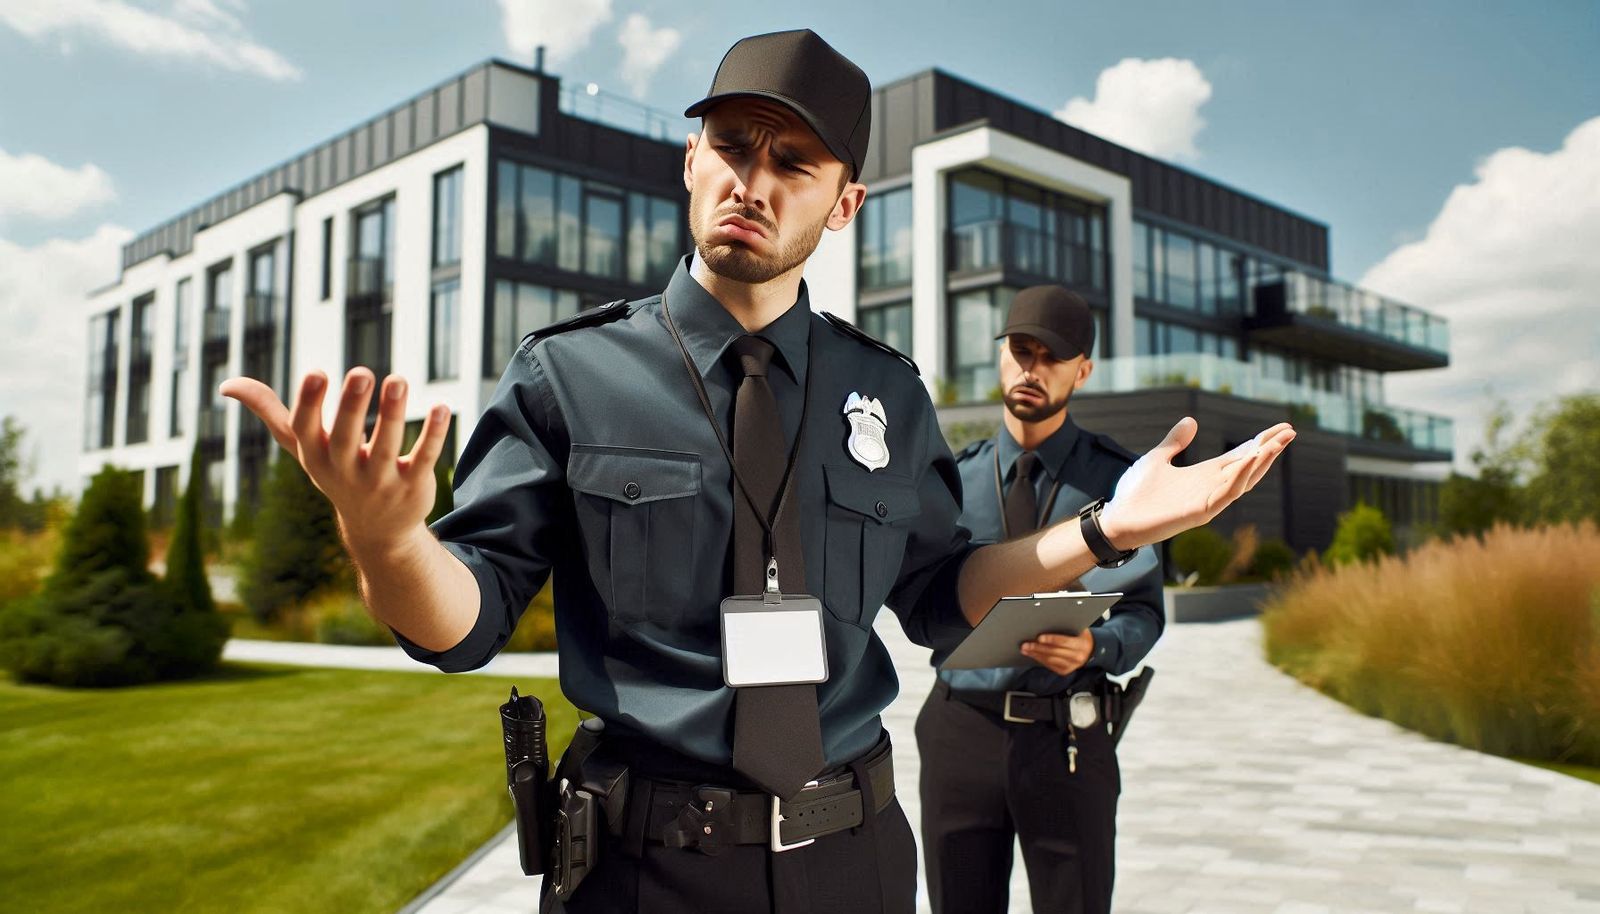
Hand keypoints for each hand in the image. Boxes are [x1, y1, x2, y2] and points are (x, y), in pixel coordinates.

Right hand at [218, 367, 450, 553]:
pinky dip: (433, 434)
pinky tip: (442, 407)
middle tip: (361, 371)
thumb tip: (226, 384)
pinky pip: (423, 458)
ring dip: (392, 414)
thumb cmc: (336, 472)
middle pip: (345, 438)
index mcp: (316, 457)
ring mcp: (379, 481)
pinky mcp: (413, 485)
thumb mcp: (303, 447)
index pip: (305, 431)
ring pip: (386, 447)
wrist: (377, 530)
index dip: (309, 403)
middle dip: (351, 406)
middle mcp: (345, 470)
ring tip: (398, 379)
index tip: (316, 371)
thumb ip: (271, 412)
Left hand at [1021, 631, 1093, 675]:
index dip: (1051, 639)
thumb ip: (1067, 626)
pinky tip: (1032, 654)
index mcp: (1081, 644)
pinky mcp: (1064, 671)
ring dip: (1035, 654)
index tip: (1039, 637)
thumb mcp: (1079, 629)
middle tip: (1026, 644)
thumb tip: (1049, 619)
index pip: (1064, 642)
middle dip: (1038, 648)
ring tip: (1025, 649)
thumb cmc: (1081, 636)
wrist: (1090, 650)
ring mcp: (1071, 665)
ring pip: (1050, 660)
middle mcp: (1077, 656)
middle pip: (1054, 652)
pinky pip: (1049, 665)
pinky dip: (1039, 659)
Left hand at [1098, 418, 1294, 549]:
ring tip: (1276, 444)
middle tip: (1290, 431)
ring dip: (1260, 462)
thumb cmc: (1135, 494)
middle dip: (1269, 450)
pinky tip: (1249, 460)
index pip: (1240, 456)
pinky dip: (1239, 477)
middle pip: (1248, 467)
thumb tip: (1191, 421)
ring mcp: (1208, 500)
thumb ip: (1175, 442)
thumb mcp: (1157, 459)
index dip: (1260, 443)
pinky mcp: (1199, 512)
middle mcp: (1211, 487)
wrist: (1117, 519)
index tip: (1280, 428)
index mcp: (1204, 474)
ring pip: (1243, 481)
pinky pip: (1225, 494)